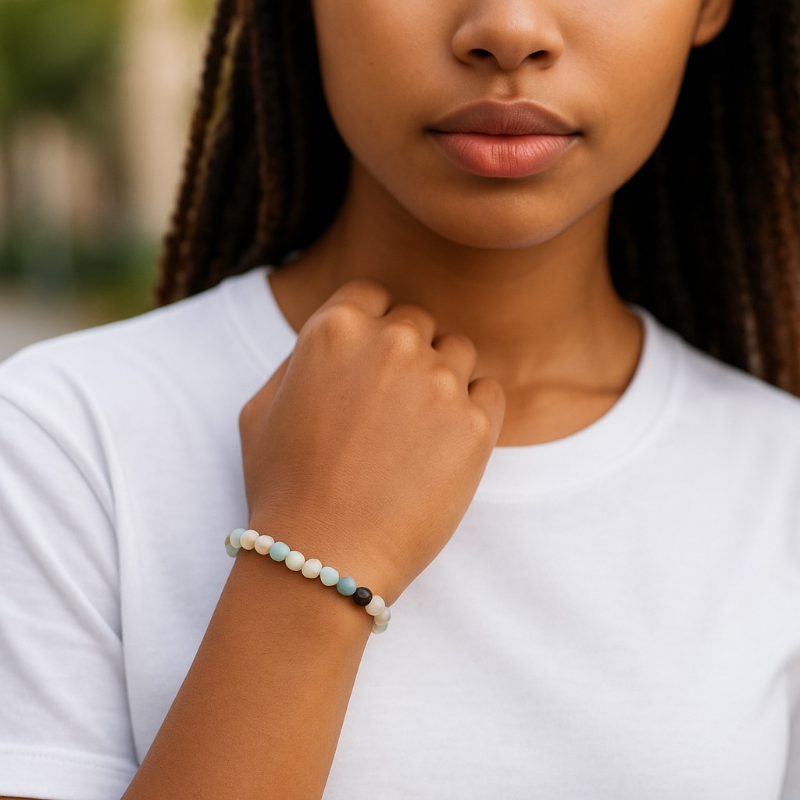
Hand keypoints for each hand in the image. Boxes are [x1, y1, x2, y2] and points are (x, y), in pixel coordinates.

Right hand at [238, 278, 504, 604]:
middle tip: (393, 406)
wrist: (324, 555)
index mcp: (336, 327)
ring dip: (444, 378)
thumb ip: (299, 358)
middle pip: (419, 322)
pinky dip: (474, 411)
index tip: (373, 360)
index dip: (373, 325)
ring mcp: (439, 380)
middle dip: (409, 353)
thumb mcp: (260, 408)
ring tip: (418, 430)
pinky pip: (488, 394)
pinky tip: (446, 445)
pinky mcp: (476, 423)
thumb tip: (333, 339)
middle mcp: (392, 341)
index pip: (373, 294)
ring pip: (459, 352)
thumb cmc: (284, 487)